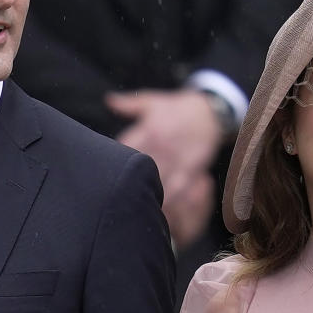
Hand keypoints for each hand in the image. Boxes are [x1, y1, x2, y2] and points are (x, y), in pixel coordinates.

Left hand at [106, 89, 224, 243]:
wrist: (208, 112)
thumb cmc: (176, 107)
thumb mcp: (152, 102)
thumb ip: (129, 104)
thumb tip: (108, 100)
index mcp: (149, 129)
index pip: (125, 148)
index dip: (114, 161)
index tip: (104, 171)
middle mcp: (162, 144)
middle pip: (139, 168)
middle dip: (126, 181)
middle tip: (113, 196)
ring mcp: (177, 158)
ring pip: (158, 180)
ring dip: (145, 194)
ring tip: (130, 209)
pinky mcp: (191, 168)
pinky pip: (179, 188)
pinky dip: (168, 199)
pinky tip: (159, 211)